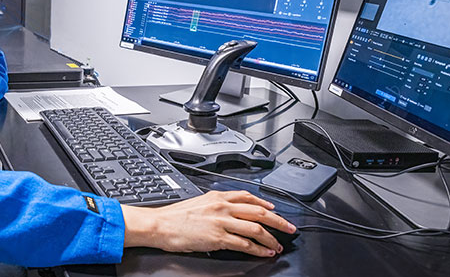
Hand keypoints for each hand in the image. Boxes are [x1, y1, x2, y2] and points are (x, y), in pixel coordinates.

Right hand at [121, 190, 295, 257]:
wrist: (160, 225)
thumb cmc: (174, 217)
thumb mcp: (197, 202)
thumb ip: (214, 204)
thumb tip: (227, 210)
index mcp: (217, 196)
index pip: (248, 197)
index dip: (265, 204)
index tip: (274, 210)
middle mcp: (222, 207)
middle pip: (259, 212)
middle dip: (278, 221)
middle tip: (289, 228)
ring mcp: (221, 222)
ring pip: (255, 228)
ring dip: (271, 238)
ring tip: (278, 245)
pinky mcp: (218, 238)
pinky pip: (245, 244)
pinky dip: (258, 249)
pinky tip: (264, 253)